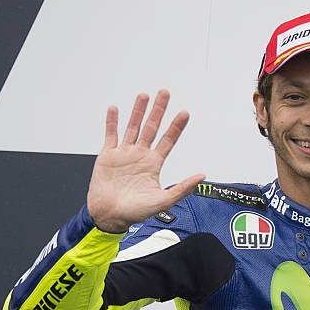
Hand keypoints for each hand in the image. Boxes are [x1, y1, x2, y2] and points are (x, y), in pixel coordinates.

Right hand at [87, 89, 204, 232]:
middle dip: (159, 111)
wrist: (109, 216)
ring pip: (132, 127)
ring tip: (144, 95)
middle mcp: (140, 155)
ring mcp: (124, 154)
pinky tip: (115, 109)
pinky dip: (112, 122)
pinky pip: (110, 135)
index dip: (176, 127)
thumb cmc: (135, 212)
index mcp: (153, 164)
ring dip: (138, 111)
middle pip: (151, 127)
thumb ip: (182, 188)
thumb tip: (201, 177)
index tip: (184, 113)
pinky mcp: (107, 156)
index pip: (168, 140)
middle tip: (165, 93)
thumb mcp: (163, 201)